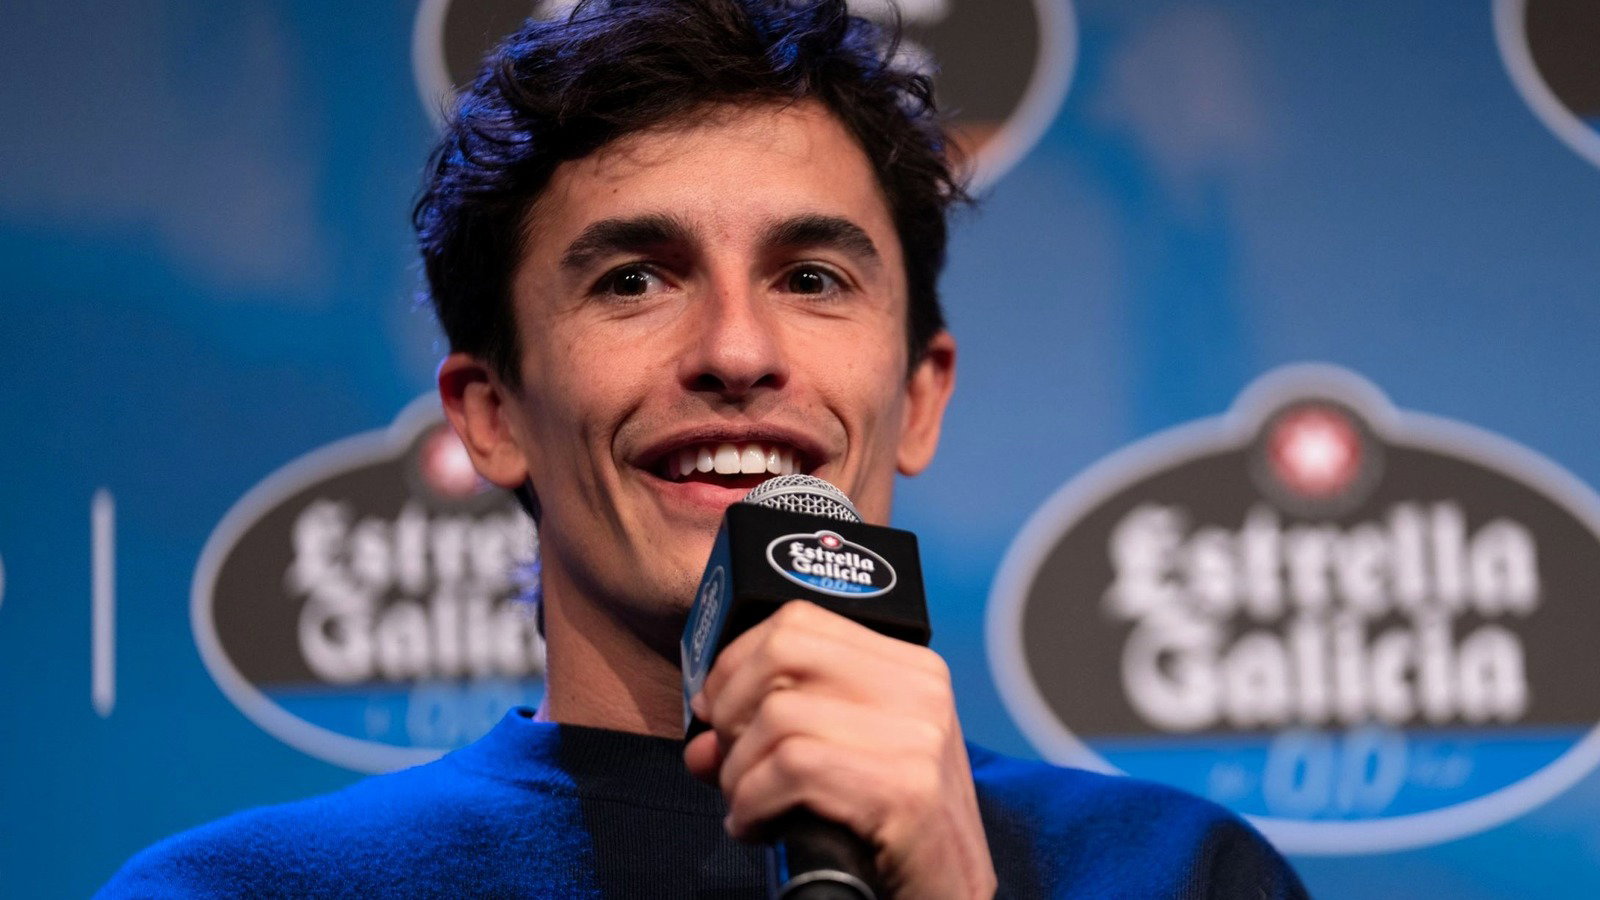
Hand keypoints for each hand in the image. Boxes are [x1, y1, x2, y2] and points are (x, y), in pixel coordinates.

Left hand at [682, 601, 996, 898]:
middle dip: (731, 709)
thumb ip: (771, 739)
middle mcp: (920, 689)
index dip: (736, 662)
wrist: (951, 899)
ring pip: (778, 716)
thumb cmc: (893, 836)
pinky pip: (791, 768)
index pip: (799, 621)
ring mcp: (917, 736)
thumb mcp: (840, 766)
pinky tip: (758, 828)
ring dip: (739, 772)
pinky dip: (753, 803)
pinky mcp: (904, 789)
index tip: (715, 709)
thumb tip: (699, 742)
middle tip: (728, 761)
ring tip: (746, 807)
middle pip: (782, 653)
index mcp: (910, 669)